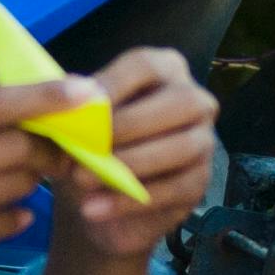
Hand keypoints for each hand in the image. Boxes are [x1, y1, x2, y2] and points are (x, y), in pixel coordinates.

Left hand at [45, 46, 217, 262]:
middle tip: (87, 146)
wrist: (97, 199)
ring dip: (129, 164)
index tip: (81, 103)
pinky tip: (94, 208)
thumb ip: (76, 106)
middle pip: (178, 102)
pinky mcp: (199, 183)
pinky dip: (129, 200)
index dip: (115, 83)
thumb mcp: (77, 124)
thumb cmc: (89, 145)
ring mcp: (204, 141)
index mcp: (164, 70)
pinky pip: (173, 189)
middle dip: (129, 124)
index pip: (145, 66)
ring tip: (83, 179)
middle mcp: (195, 100)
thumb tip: (71, 89)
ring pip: (181, 147)